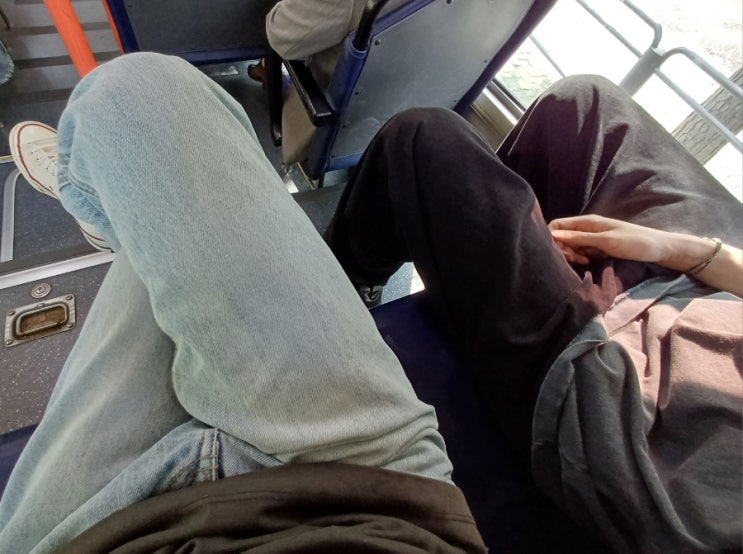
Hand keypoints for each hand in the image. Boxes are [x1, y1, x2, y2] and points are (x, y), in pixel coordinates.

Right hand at [549, 215, 742, 296]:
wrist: (659, 249)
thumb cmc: (635, 242)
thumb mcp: (606, 241)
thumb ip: (580, 239)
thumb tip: (554, 236)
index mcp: (587, 222)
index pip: (557, 226)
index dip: (553, 239)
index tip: (564, 253)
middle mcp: (586, 228)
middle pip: (560, 236)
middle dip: (561, 249)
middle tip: (575, 260)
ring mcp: (591, 238)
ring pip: (569, 245)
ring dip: (570, 255)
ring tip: (583, 263)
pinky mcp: (596, 248)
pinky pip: (579, 252)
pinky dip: (579, 258)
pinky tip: (586, 264)